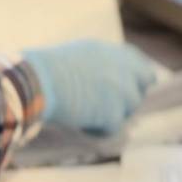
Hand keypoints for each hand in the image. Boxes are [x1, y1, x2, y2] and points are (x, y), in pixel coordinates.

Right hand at [23, 40, 156, 134]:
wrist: (37, 80)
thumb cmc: (44, 70)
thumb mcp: (77, 58)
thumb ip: (99, 67)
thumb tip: (105, 86)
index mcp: (112, 52)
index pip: (141, 66)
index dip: (135, 78)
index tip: (128, 87)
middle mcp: (124, 69)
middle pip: (143, 85)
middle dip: (130, 96)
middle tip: (108, 105)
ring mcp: (122, 91)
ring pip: (128, 110)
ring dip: (109, 114)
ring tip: (81, 109)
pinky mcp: (114, 114)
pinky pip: (111, 129)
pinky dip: (95, 130)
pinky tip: (76, 120)